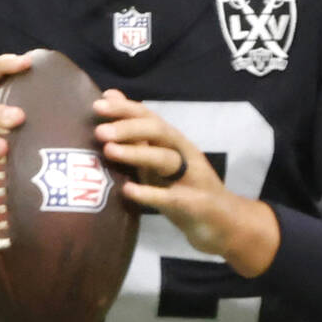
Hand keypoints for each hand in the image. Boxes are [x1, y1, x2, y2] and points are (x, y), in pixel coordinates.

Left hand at [94, 91, 274, 272]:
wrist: (224, 223)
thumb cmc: (184, 189)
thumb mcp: (159, 160)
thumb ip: (136, 134)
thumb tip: (110, 98)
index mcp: (174, 143)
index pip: (150, 117)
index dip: (126, 110)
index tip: (98, 105)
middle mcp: (184, 154)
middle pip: (159, 132)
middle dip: (129, 128)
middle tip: (101, 132)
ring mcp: (191, 178)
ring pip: (166, 159)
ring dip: (137, 153)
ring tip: (109, 151)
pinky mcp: (194, 205)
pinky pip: (170, 197)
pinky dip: (149, 193)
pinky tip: (128, 190)